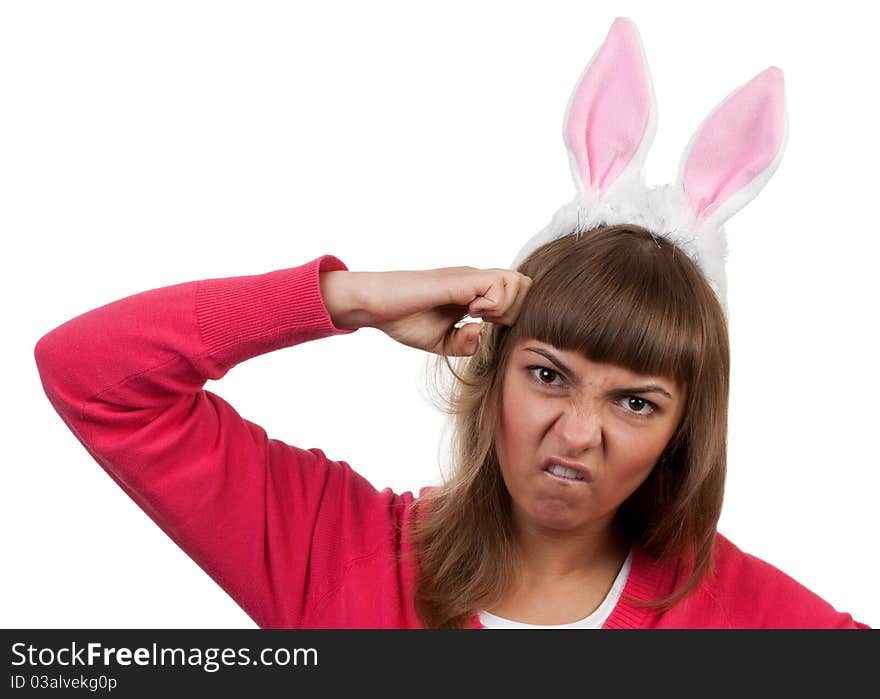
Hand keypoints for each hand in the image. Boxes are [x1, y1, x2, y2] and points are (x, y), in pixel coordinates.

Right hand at [321, 266, 532, 355]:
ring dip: (507, 307)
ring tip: (482, 319)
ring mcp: (470, 278)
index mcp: (474, 293)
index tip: (491, 331)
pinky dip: (493, 304)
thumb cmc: (404, 319)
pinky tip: (472, 314)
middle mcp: (476, 281)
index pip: (516, 296)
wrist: (377, 306)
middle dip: (517, 311)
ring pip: (517, 282)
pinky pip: (497, 285)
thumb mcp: (443, 342)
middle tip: (491, 325)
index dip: (513, 316)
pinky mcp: (461, 279)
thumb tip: (482, 333)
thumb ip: (467, 343)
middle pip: (524, 287)